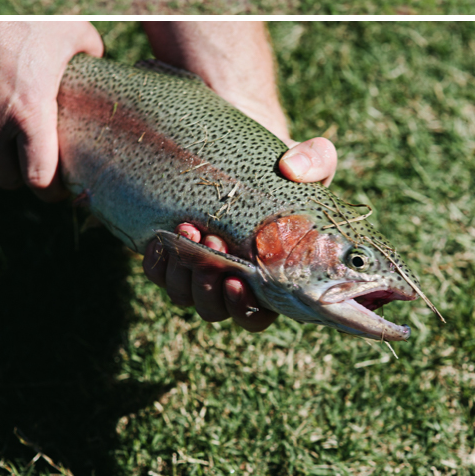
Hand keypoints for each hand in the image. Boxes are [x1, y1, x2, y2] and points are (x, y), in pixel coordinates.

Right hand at [0, 21, 103, 199]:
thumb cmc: (26, 19)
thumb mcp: (73, 33)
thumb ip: (91, 53)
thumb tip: (97, 62)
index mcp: (30, 114)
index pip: (39, 178)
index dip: (53, 189)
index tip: (62, 186)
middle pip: (10, 181)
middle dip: (27, 180)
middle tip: (45, 169)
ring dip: (6, 162)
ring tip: (24, 149)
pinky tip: (4, 123)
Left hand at [142, 136, 339, 328]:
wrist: (242, 158)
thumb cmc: (282, 170)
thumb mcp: (309, 162)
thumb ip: (316, 161)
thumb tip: (293, 168)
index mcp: (269, 281)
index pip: (255, 317)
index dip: (243, 307)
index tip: (236, 280)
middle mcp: (231, 283)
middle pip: (213, 308)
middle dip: (208, 282)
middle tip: (215, 241)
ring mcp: (199, 271)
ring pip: (183, 295)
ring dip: (182, 270)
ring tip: (190, 228)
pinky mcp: (173, 254)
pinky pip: (158, 273)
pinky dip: (158, 262)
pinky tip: (163, 237)